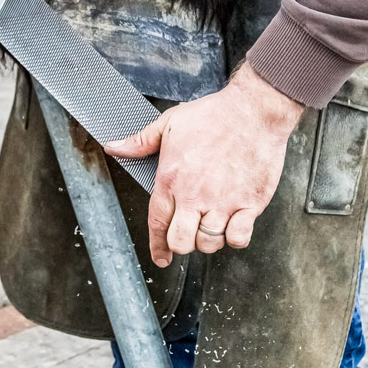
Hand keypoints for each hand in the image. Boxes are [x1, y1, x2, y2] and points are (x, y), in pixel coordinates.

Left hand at [104, 61, 302, 265]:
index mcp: (171, 179)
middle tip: (189, 233)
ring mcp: (223, 201)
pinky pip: (239, 238)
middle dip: (182, 243)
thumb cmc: (214, 115)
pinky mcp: (250, 203)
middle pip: (181, 242)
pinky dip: (235, 237)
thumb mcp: (169, 123)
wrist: (253, 110)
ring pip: (209, 243)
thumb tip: (114, 147)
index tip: (160, 257)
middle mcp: (195, 195)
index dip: (157, 245)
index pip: (157, 223)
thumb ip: (140, 141)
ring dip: (208, 239)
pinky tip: (234, 225)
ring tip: (212, 224)